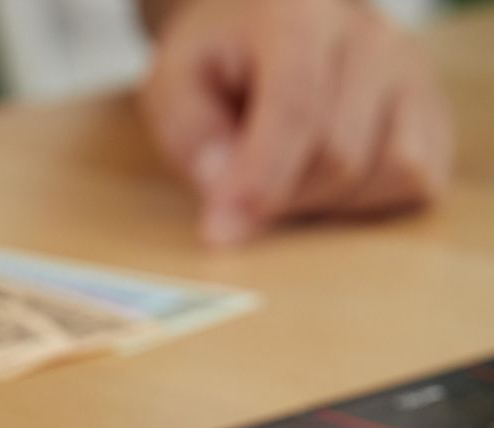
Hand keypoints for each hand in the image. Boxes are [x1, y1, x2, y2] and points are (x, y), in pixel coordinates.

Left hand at [142, 0, 453, 244]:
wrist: (261, 27)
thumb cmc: (216, 62)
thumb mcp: (174, 88)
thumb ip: (194, 137)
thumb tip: (227, 195)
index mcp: (298, 14)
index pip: (297, 108)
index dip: (260, 180)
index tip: (222, 227)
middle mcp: (369, 33)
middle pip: (340, 156)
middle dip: (282, 199)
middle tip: (238, 197)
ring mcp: (409, 69)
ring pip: (387, 171)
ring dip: (326, 203)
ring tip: (285, 177)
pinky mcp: (432, 108)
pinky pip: (418, 179)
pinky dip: (369, 201)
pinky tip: (326, 183)